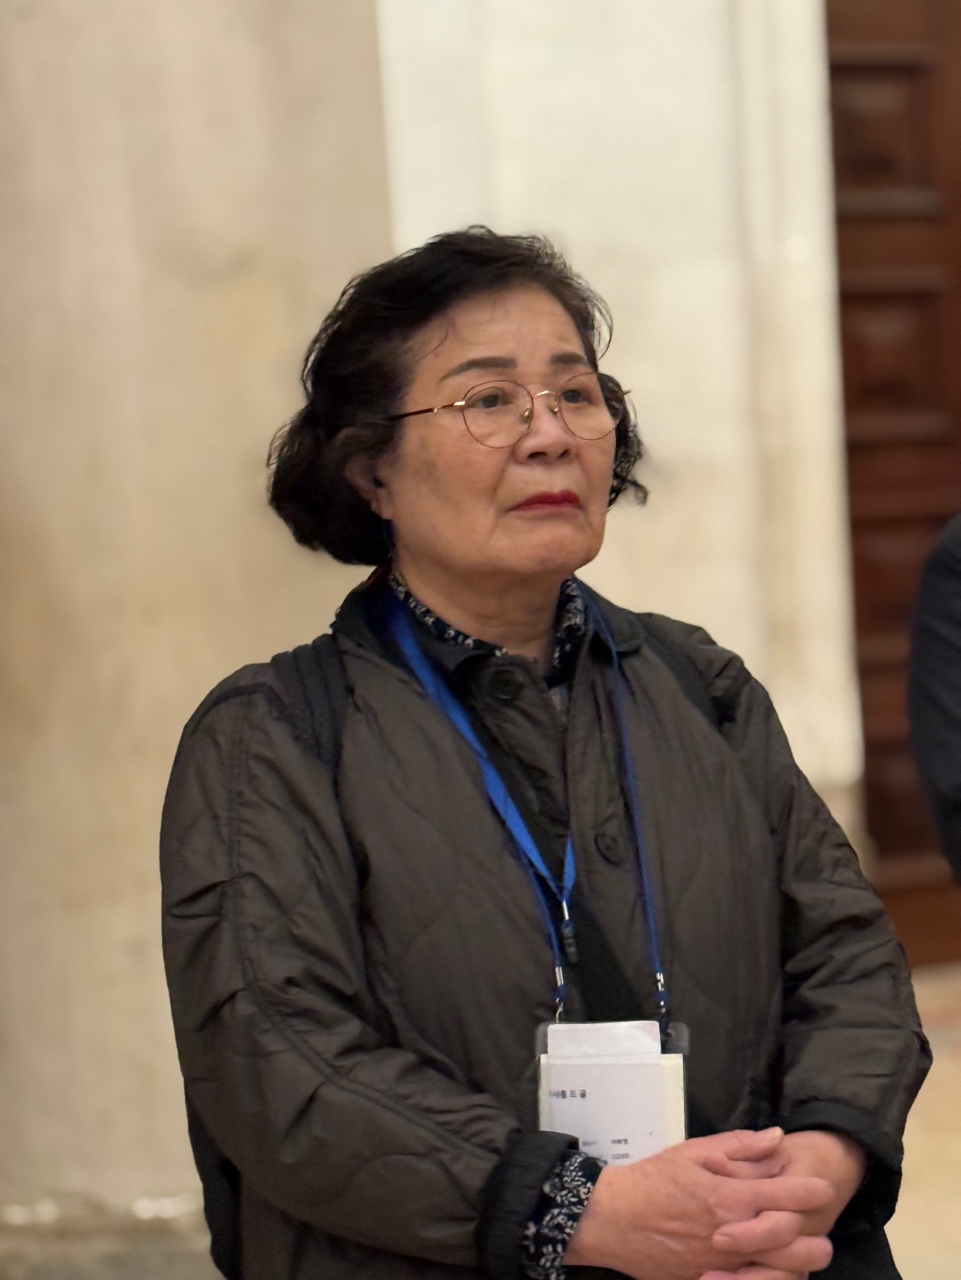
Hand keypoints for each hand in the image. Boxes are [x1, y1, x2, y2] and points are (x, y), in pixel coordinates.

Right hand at [564, 1128, 832, 1279]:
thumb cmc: (652, 1180)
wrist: (612, 1219)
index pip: (784, 1196)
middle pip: (791, 1245)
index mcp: (727, 1198)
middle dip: (815, 1237)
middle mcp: (731, 1236)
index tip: (824, 1186)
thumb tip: (776, 1138)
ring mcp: (721, 1266)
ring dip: (797, 1262)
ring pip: (776, 1272)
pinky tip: (771, 1266)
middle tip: (821, 1228)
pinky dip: (767, 1276)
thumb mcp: (692, 1152)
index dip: (810, 1190)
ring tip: (805, 1251)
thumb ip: (738, 1146)